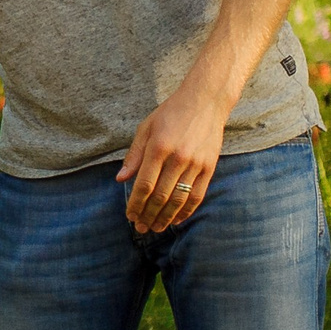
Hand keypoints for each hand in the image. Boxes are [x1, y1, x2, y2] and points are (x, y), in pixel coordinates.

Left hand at [115, 85, 230, 233]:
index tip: (130, 215)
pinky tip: (176, 219)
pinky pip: (197, 196)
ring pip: (179, 200)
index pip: (144, 185)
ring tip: (156, 228)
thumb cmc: (170, 113)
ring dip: (166, 217)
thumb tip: (121, 180)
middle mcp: (178, 158)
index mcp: (158, 147)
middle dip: (148, 215)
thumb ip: (134, 155)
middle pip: (161, 196)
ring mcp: (196, 164)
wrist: (205, 101)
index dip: (136, 204)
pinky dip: (186, 211)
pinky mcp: (210, 167)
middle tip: (140, 228)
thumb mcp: (146, 128)